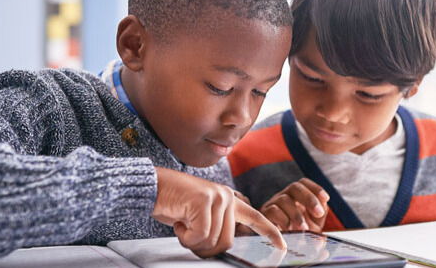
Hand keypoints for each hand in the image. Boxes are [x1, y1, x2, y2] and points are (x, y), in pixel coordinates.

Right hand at [152, 167, 285, 257]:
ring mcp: (218, 197)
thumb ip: (215, 227)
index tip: (283, 246)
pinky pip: (200, 236)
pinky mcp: (204, 201)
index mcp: (229, 201)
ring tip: (181, 224)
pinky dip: (185, 237)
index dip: (270, 233)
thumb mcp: (199, 217)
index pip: (255, 218)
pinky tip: (177, 222)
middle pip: (227, 243)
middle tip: (187, 235)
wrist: (152, 187)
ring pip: (213, 241)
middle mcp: (227, 197)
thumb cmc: (173, 204)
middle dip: (205, 248)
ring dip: (192, 242)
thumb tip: (221, 248)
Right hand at [260, 178, 329, 232]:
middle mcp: (284, 197)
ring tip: (304, 229)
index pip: (304, 183)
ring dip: (297, 214)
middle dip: (309, 198)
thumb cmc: (298, 235)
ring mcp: (272, 204)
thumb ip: (319, 216)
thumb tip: (324, 208)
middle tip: (319, 213)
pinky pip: (273, 211)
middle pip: (295, 187)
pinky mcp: (264, 215)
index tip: (326, 199)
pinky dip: (284, 221)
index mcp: (296, 197)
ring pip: (283, 199)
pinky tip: (290, 231)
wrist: (280, 248)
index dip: (315, 188)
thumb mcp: (312, 226)